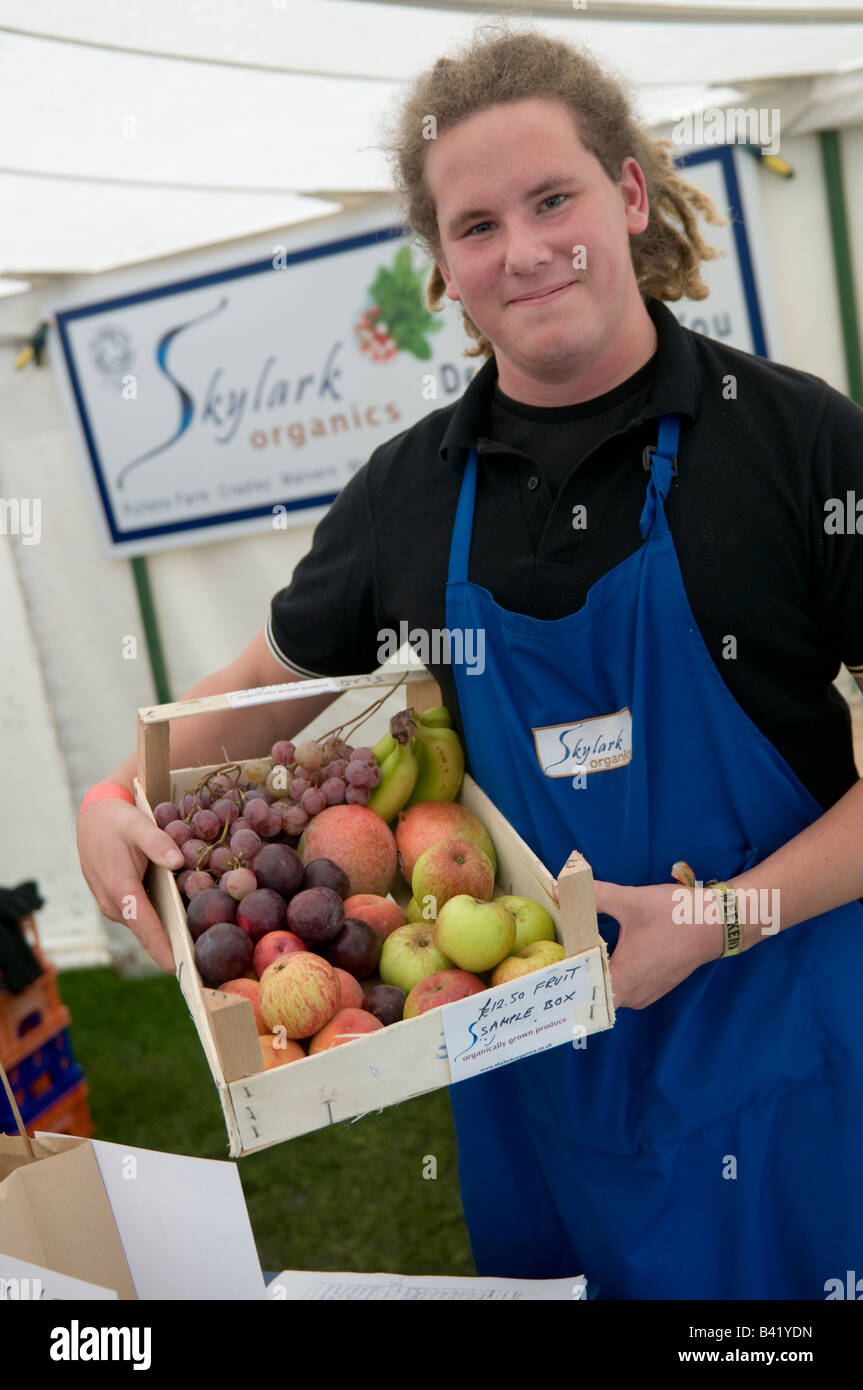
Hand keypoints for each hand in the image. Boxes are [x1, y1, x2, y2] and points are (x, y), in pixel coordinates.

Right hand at [76, 800, 182, 972]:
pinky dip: (157, 921)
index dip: (162, 949)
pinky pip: (139, 917)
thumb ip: (158, 843)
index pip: (145, 927)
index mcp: (120, 889)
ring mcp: (112, 906)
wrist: (91, 819)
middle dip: (171, 949)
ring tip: (196, 946)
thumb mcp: (138, 825)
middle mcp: (114, 904)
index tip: (180, 969)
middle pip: (146, 933)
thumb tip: (178, 862)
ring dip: (165, 935)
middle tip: (199, 964)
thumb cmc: (116, 822)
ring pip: (143, 926)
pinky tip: (180, 920)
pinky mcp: (116, 903)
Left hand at [553, 879, 723, 1009]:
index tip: (545, 968)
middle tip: (551, 959)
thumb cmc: (676, 915)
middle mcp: (634, 995)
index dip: (563, 981)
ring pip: (609, 991)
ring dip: (593, 975)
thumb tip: (560, 887)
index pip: (582, 993)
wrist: (718, 924)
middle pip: (593, 993)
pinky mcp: (654, 986)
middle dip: (575, 976)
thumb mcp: (632, 901)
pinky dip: (610, 974)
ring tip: (572, 954)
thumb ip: (594, 896)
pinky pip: (624, 987)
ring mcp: (646, 994)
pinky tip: (599, 954)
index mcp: (624, 978)